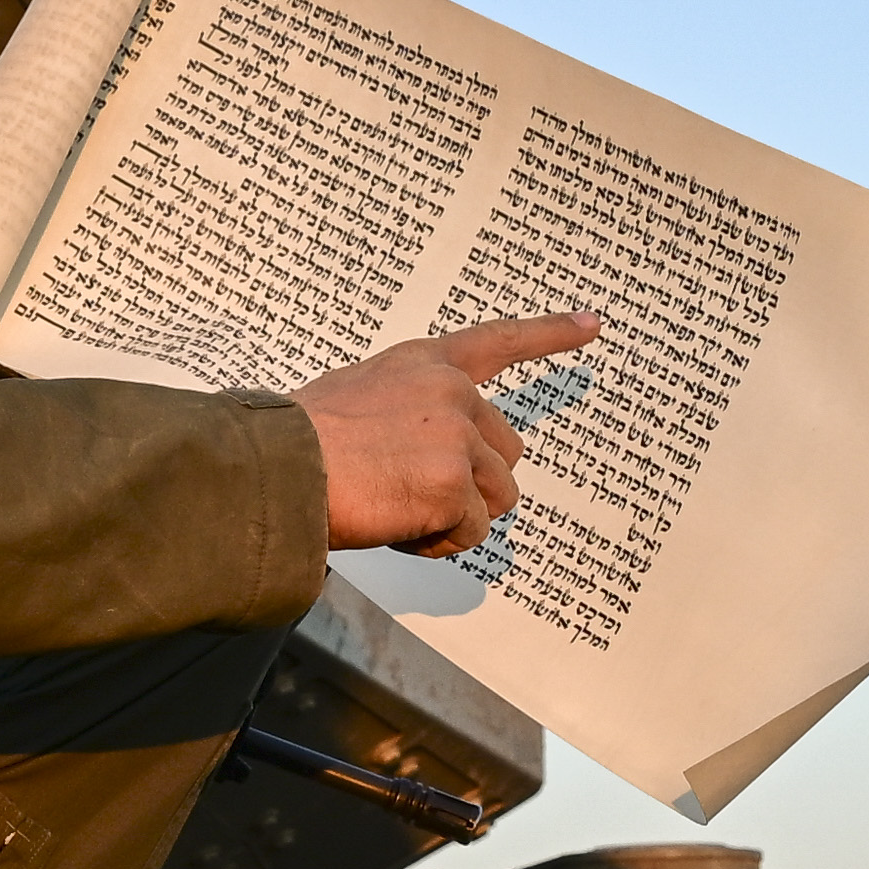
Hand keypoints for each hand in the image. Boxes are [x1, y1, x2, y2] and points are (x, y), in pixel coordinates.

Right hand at [300, 314, 597, 552]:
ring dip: (455, 517)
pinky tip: (395, 525)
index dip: (548, 336)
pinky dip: (438, 542)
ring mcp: (457, 439)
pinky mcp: (454, 485)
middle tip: (410, 494)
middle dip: (471, 485)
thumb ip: (405, 412)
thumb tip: (418, 459)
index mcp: (424, 364)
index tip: (591, 325)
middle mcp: (451, 393)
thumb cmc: (296, 442)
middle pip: (505, 454)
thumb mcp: (357, 398)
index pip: (497, 342)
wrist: (276, 467)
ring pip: (496, 498)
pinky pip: (470, 533)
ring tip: (397, 509)